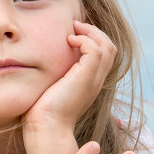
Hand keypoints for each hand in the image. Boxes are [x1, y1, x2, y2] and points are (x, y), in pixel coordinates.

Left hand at [23, 20, 116, 136]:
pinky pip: (95, 50)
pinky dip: (84, 40)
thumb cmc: (43, 112)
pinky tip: (68, 41)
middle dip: (94, 32)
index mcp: (91, 83)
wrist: (47, 127)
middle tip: (75, 26)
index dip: (93, 39)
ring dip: (91, 32)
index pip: (104, 55)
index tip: (74, 33)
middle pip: (110, 48)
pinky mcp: (86, 77)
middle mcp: (97, 80)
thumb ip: (57, 74)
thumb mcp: (53, 87)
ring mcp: (94, 79)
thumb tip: (43, 60)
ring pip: (107, 46)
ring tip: (73, 30)